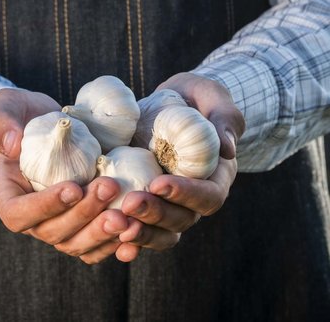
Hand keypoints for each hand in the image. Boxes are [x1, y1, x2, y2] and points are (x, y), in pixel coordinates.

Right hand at [0, 88, 129, 263]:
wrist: (51, 125)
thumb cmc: (22, 115)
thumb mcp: (5, 106)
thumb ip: (1, 122)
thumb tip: (11, 144)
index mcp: (8, 196)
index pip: (18, 214)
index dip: (45, 207)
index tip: (73, 187)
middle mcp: (32, 218)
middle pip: (53, 232)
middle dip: (83, 214)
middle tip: (109, 188)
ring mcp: (59, 224)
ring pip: (77, 243)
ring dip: (102, 232)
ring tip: (127, 214)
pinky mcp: (82, 224)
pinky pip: (97, 244)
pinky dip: (117, 242)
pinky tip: (136, 229)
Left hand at [115, 73, 243, 259]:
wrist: (170, 105)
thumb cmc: (196, 99)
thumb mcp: (212, 98)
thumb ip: (223, 118)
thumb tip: (227, 148)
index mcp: (215, 178)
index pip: (208, 197)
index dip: (185, 194)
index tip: (159, 183)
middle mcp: (192, 199)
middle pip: (180, 219)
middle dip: (154, 214)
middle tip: (128, 203)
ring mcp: (166, 205)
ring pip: (159, 232)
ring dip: (138, 231)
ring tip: (113, 222)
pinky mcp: (143, 203)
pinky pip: (137, 228)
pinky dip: (124, 239)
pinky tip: (108, 239)